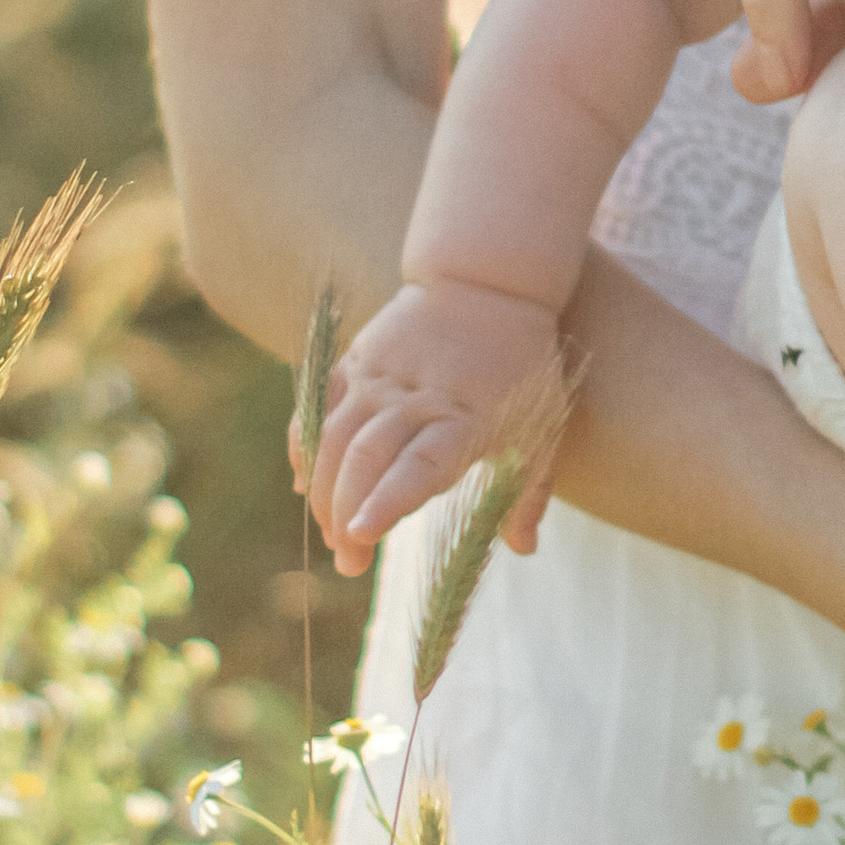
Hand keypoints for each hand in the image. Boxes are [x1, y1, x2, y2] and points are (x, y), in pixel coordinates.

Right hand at [303, 280, 565, 573]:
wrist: (486, 281)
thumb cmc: (522, 364)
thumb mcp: (540, 426)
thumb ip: (528, 490)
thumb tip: (523, 548)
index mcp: (464, 417)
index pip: (420, 464)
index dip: (388, 500)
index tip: (362, 534)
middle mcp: (415, 396)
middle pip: (365, 459)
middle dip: (346, 516)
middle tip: (348, 563)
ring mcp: (379, 377)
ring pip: (332, 438)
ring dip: (324, 491)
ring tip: (332, 534)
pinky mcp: (355, 361)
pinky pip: (318, 408)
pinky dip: (305, 447)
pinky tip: (305, 482)